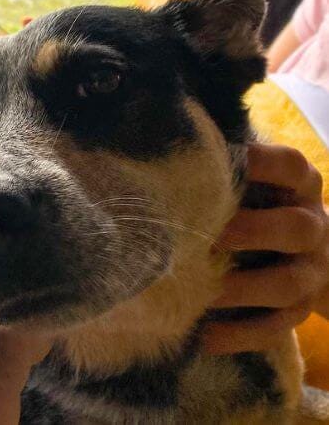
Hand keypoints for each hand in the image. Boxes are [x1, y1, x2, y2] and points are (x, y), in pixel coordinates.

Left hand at [203, 143, 328, 354]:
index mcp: (299, 186)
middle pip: (298, 228)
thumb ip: (222, 167)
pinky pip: (272, 329)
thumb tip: (162, 141)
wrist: (302, 251)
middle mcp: (313, 227)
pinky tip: (200, 335)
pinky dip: (236, 334)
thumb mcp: (251, 179)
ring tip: (198, 290)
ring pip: (287, 284)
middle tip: (208, 237)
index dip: (260, 163)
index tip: (220, 163)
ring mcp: (310, 273)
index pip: (291, 167)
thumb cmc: (255, 203)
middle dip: (252, 232)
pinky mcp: (298, 312)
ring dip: (240, 289)